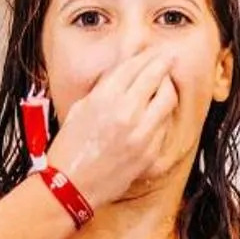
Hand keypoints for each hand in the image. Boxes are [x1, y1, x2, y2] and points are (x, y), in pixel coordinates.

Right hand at [45, 48, 179, 203]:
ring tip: (166, 85)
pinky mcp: (150, 151)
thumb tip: (124, 74)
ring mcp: (141, 133)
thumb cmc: (70, 148)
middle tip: (169, 58)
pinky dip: (163, 116)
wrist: (70, 185)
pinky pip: (165, 125)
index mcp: (104, 99)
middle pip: (154, 78)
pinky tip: (159, 113)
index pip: (133, 67)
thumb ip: (103, 91)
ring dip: (168, 89)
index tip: (154, 52)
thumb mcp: (80, 110)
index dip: (147, 57)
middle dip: (164, 64)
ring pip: (167, 99)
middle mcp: (125, 113)